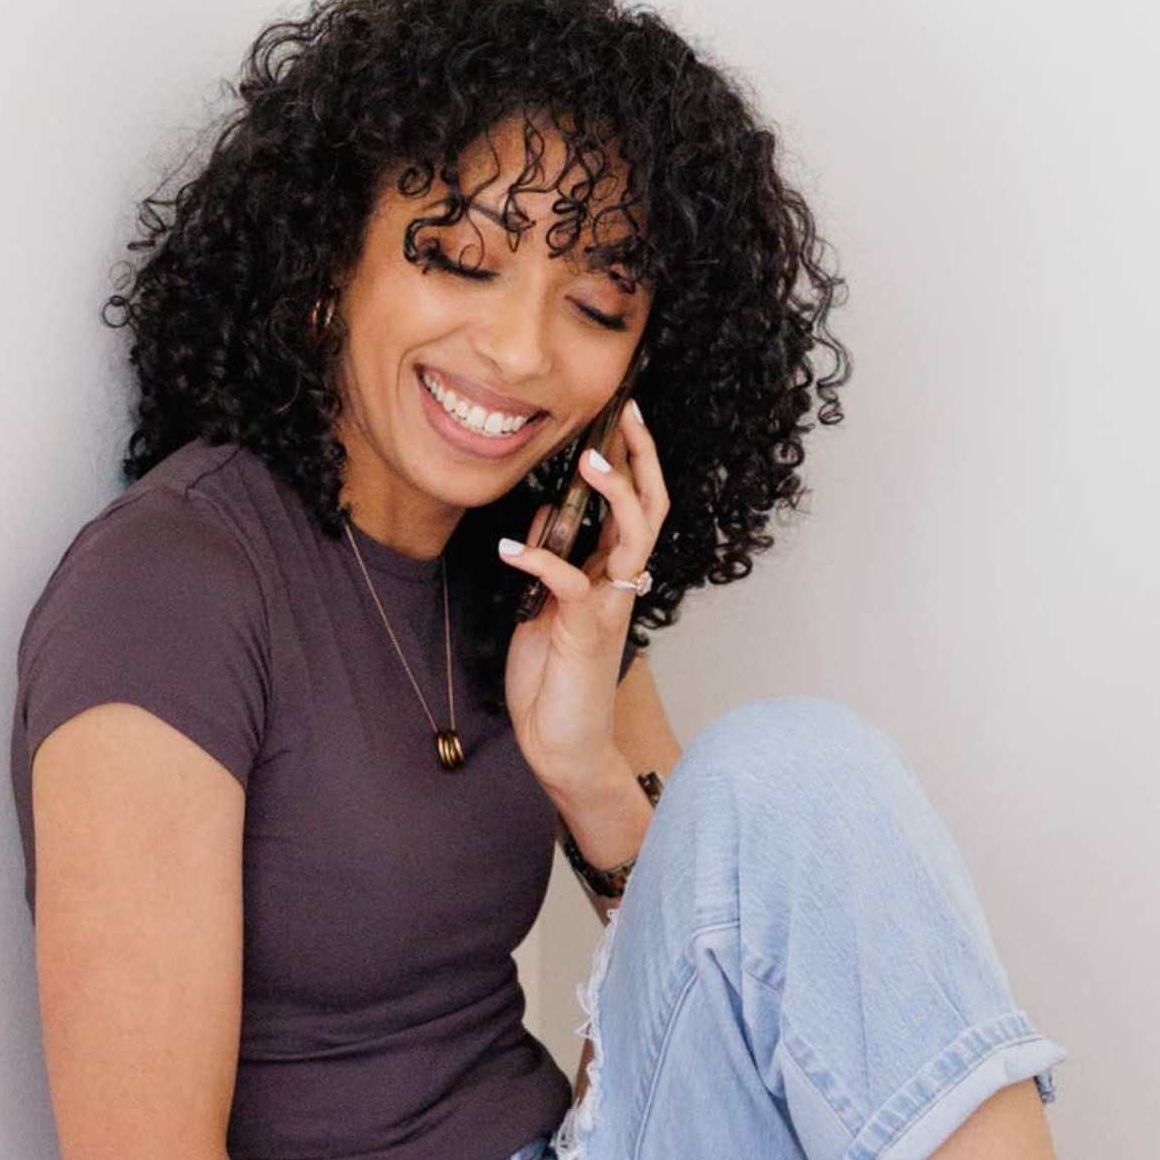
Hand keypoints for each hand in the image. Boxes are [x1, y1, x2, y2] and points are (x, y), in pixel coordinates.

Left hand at [495, 398, 667, 785]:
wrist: (561, 745)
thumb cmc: (552, 683)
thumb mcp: (542, 610)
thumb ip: (549, 565)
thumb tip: (540, 519)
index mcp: (611, 575)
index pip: (637, 505)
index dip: (635, 460)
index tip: (624, 416)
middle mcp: (619, 583)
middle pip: (651, 508)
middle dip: (642, 458)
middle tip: (628, 414)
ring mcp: (608, 604)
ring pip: (633, 535)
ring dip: (615, 495)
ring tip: (590, 461)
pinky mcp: (585, 628)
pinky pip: (570, 580)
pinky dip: (539, 558)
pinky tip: (508, 548)